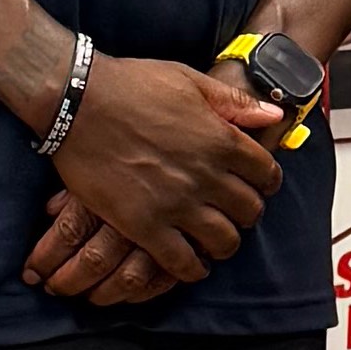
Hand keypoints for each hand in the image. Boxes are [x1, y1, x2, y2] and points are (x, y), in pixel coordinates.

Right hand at [22, 54, 284, 302]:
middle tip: (232, 211)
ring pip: (224, 242)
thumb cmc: (130, 85)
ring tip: (214, 238)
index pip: (267, 174)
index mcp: (221, 139)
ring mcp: (175, 204)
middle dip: (246, 213)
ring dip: (224, 243)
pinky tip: (191, 263)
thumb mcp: (188, 80)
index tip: (255, 184)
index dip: (265, 181)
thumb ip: (234, 102)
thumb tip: (274, 115)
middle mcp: (205, 175)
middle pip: (250, 211)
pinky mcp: (144, 225)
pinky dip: (192, 269)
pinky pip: (182, 263)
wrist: (75, 102)